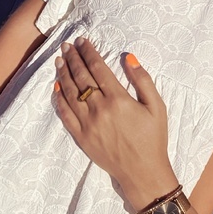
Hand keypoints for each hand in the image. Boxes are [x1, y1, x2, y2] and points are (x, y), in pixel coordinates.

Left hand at [54, 38, 173, 207]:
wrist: (143, 172)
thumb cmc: (153, 138)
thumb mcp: (157, 107)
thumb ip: (143, 80)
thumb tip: (128, 57)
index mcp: (118, 99)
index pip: (98, 68)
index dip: (88, 52)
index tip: (82, 41)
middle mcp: (100, 109)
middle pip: (81, 77)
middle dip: (73, 58)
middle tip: (67, 45)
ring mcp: (88, 124)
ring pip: (70, 93)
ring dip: (63, 74)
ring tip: (59, 60)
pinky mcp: (81, 137)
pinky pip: (65, 114)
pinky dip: (59, 99)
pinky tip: (56, 87)